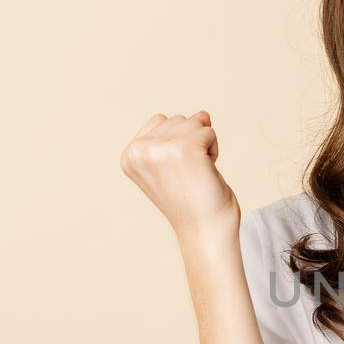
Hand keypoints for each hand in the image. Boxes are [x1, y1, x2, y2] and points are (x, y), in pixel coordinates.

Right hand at [119, 110, 238, 237]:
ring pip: (194, 122)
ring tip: (197, 174)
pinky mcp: (185, 148)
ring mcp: (160, 148)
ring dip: (204, 146)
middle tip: (189, 175)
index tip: (175, 173)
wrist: (205, 230)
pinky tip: (206, 172)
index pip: (161, 122)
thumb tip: (202, 113)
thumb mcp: (174, 162)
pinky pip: (209, 131)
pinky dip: (214, 150)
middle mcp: (140, 150)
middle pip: (177, 119)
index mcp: (129, 155)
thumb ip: (178, 134)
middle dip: (192, 143)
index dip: (177, 144)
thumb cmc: (193, 201)